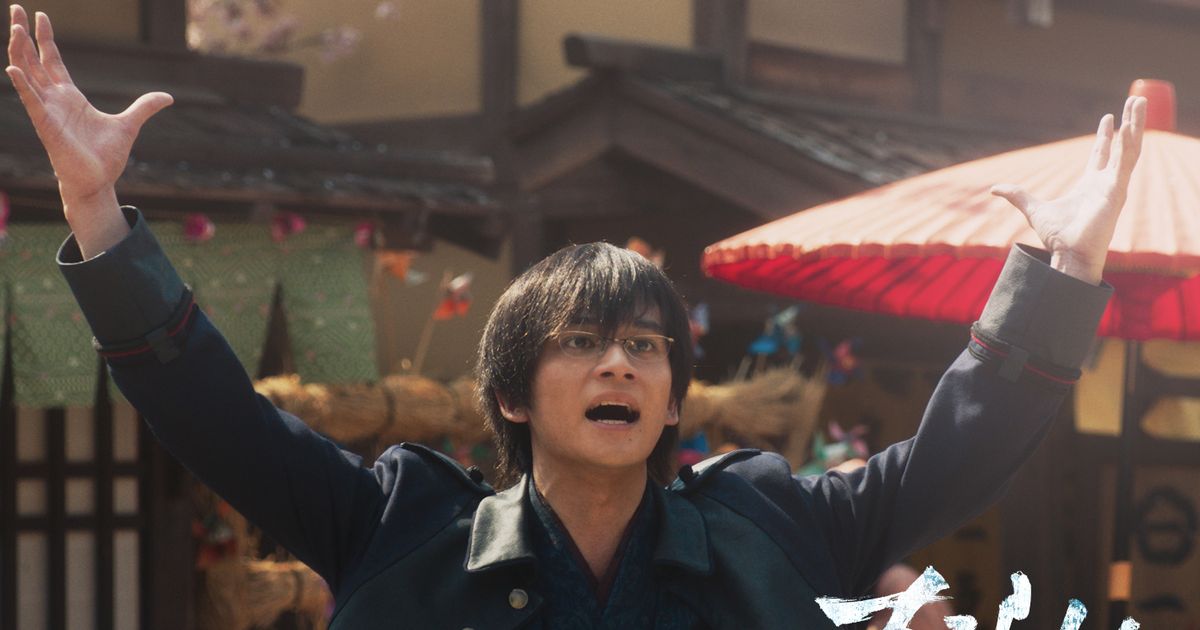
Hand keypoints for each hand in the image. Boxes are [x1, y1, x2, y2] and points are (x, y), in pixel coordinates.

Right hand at [5, 5, 172, 255]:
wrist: (99, 181)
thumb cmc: (106, 156)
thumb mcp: (129, 124)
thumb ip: (144, 107)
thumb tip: (168, 97)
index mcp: (69, 96)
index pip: (53, 60)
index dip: (46, 38)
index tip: (40, 15)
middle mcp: (54, 100)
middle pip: (34, 60)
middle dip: (24, 35)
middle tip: (15, 8)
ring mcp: (47, 112)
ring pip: (27, 75)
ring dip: (19, 52)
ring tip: (14, 29)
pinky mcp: (47, 126)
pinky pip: (31, 102)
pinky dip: (23, 85)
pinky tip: (13, 68)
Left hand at [991, 96, 1146, 284]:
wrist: (1068, 254)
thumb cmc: (1057, 237)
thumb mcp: (1033, 209)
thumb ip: (1017, 195)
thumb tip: (994, 188)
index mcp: (1090, 185)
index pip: (1102, 154)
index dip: (1106, 136)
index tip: (1109, 118)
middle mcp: (1106, 183)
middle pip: (1121, 146)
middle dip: (1128, 123)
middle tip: (1134, 101)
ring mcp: (1114, 186)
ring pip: (1129, 150)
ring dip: (1135, 126)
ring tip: (1139, 102)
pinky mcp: (1117, 192)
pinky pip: (1126, 164)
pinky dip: (1129, 145)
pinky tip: (1132, 127)